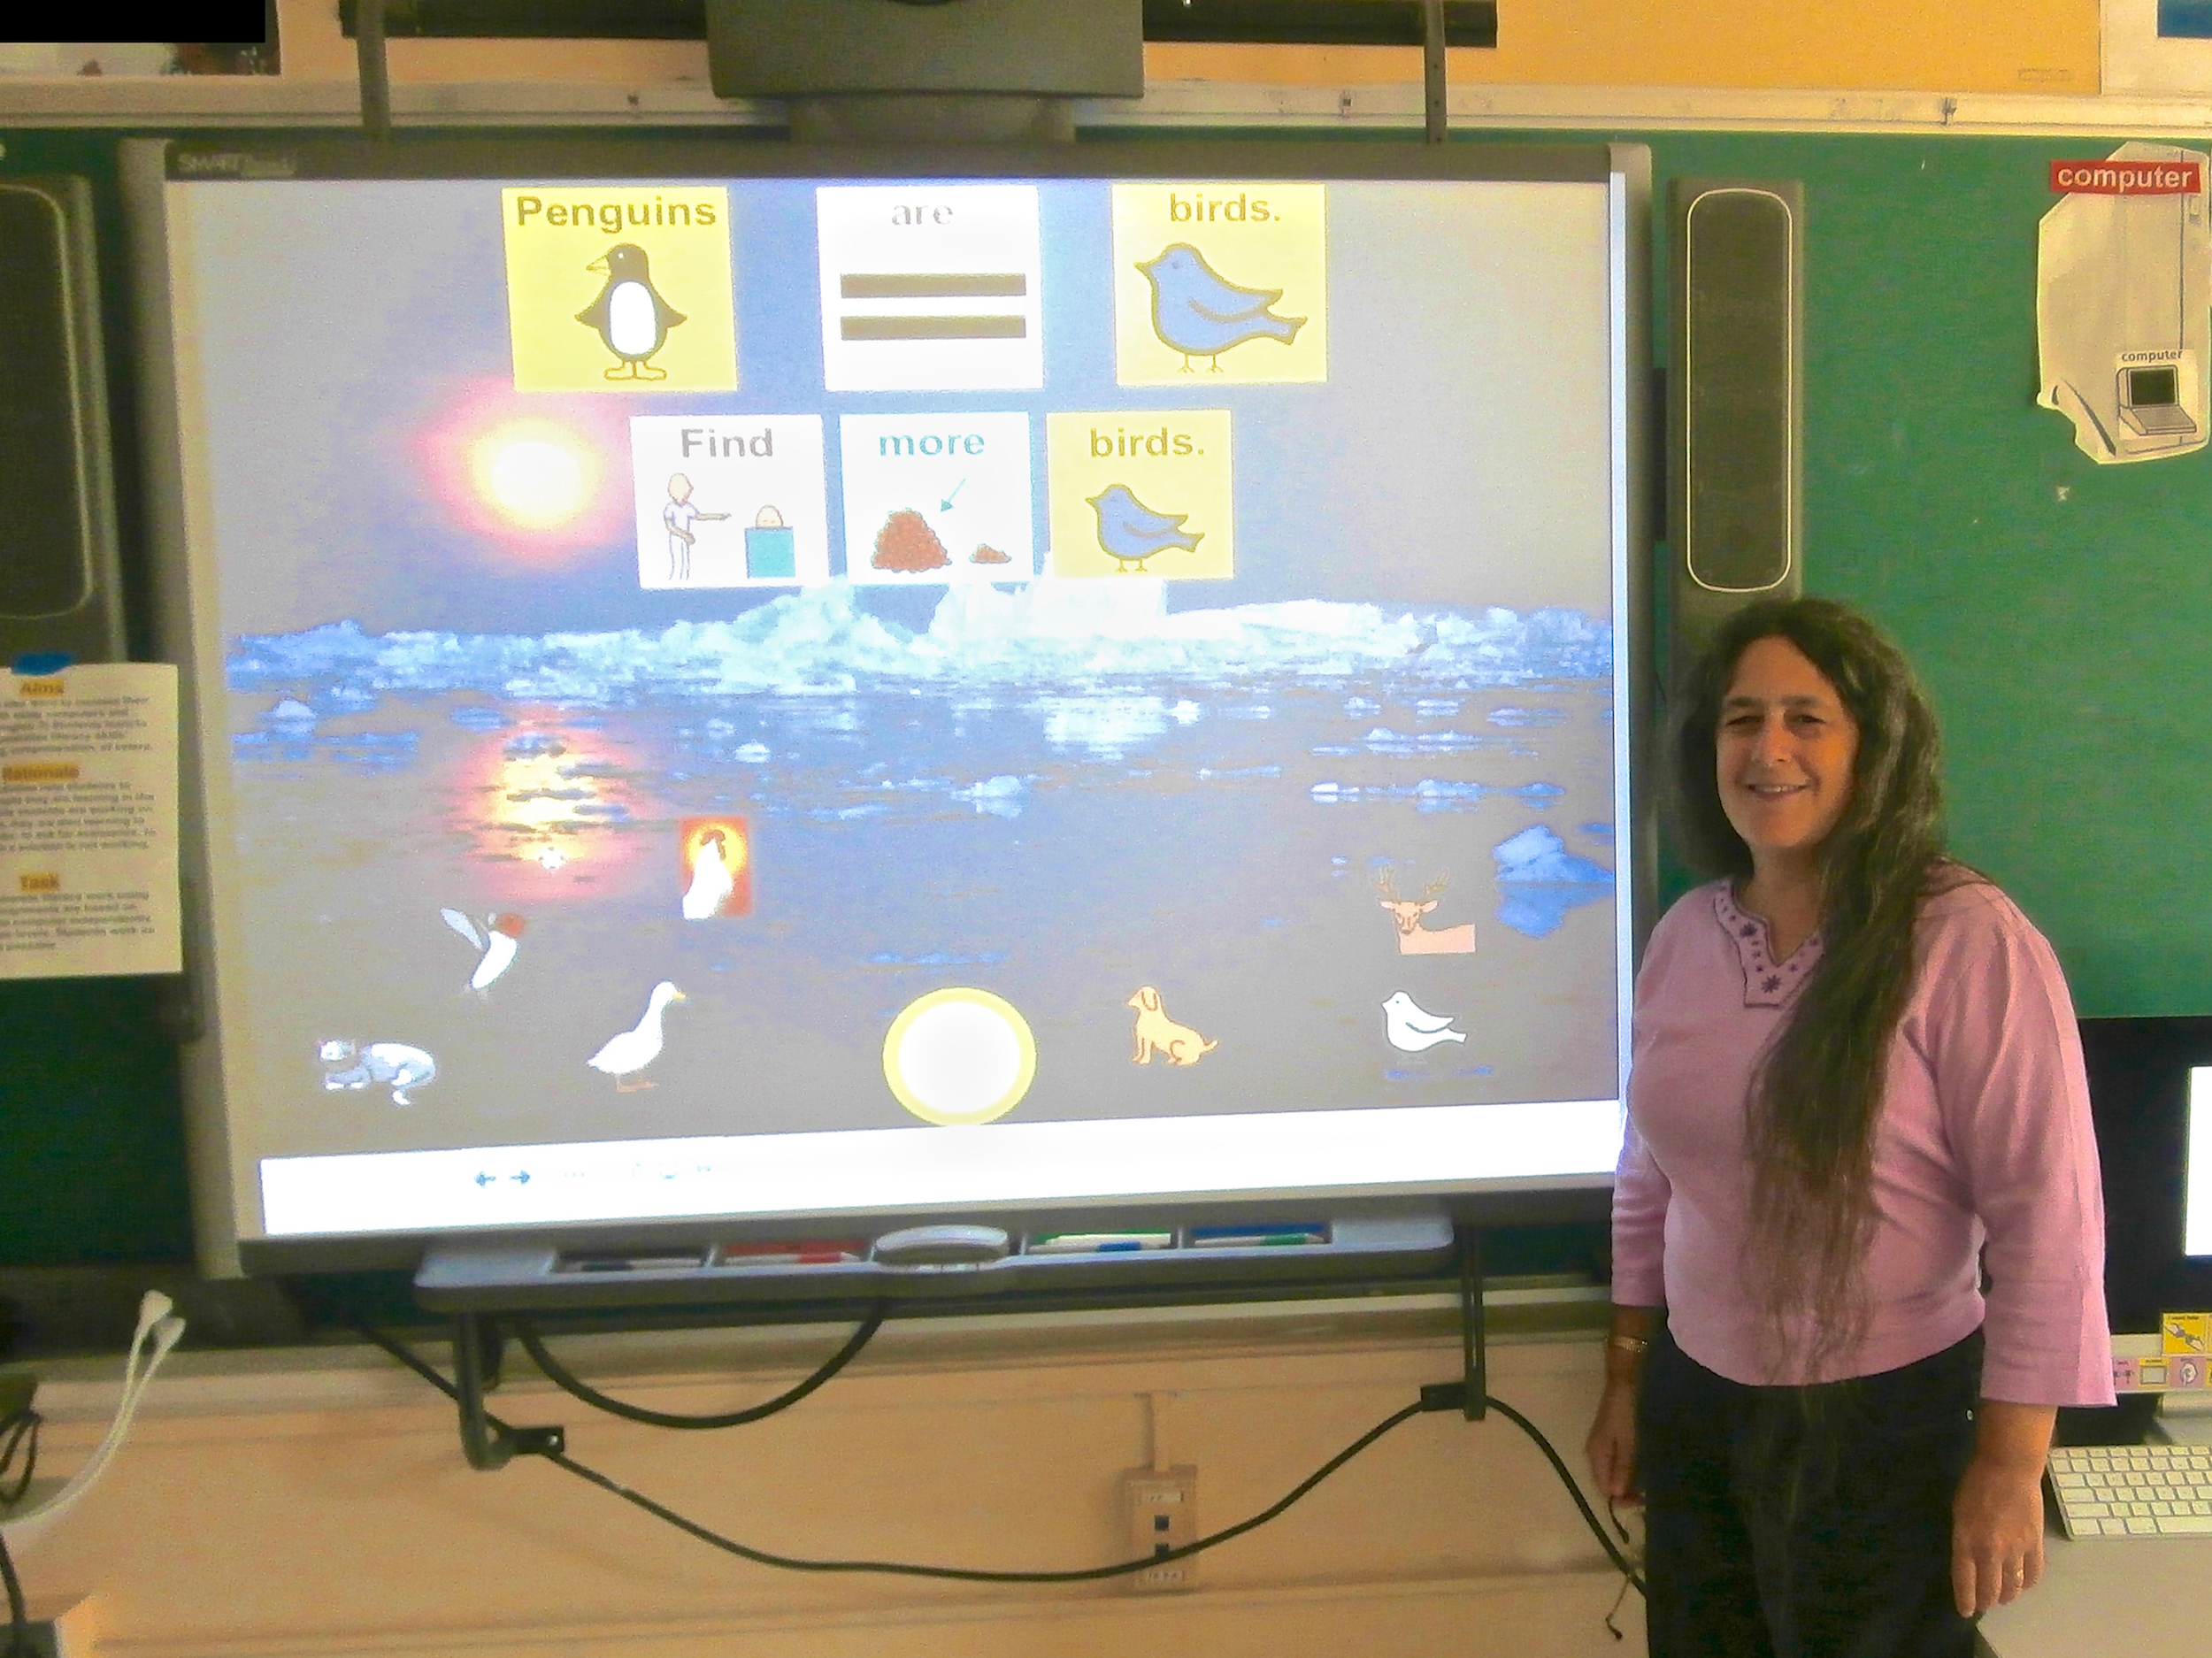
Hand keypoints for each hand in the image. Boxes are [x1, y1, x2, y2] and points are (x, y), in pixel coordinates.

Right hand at [1585, 1379, 1640, 1503]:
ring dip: (1626, 1482)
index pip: (1603, 1488)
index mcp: (1596, 1456)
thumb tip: (1616, 1495)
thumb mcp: (1627, 1442)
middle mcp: (1594, 1454)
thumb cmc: (1625, 1414)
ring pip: (1610, 1474)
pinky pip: (1614, 1464)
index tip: (1641, 1502)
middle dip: (1624, 1492)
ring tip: (1646, 1486)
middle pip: (1605, 1483)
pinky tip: (1639, 1470)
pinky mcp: (1607, 1442)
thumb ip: (1622, 1468)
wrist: (1622, 1386)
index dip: (1620, 1499)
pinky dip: (1625, 1471)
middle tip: (1647, 1496)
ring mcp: (1600, 1448)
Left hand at [1951, 1450, 2044, 1616]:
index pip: (1964, 1580)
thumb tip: (1969, 1560)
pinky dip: (2028, 1584)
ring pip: (2013, 1586)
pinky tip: (2023, 1584)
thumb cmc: (1976, 1484)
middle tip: (1985, 1604)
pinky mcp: (2035, 1545)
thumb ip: (1963, 1538)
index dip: (1965, 1600)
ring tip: (2003, 1597)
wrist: (2008, 1468)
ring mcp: (2015, 1550)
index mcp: (1966, 1541)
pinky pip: (2033, 1574)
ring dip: (2007, 1595)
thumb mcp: (1959, 1512)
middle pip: (1990, 1589)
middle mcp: (1990, 1551)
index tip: (1966, 1611)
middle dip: (1986, 1601)